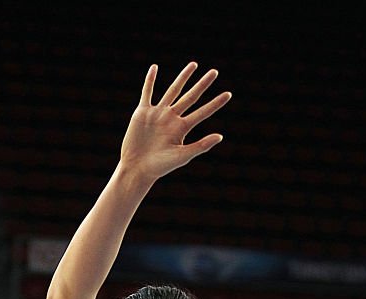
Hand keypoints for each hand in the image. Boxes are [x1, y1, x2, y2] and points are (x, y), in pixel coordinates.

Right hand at [120, 62, 230, 183]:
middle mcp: (172, 118)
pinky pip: (147, 92)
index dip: (215, 103)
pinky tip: (154, 67)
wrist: (137, 167)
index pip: (203, 112)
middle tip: (215, 72)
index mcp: (182, 128)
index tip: (228, 94)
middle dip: (202, 84)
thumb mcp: (182, 156)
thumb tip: (220, 136)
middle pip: (191, 97)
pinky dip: (150, 80)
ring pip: (173, 90)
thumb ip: (200, 145)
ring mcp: (158, 113)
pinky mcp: (142, 112)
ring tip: (194, 65)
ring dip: (183, 77)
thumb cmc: (160, 166)